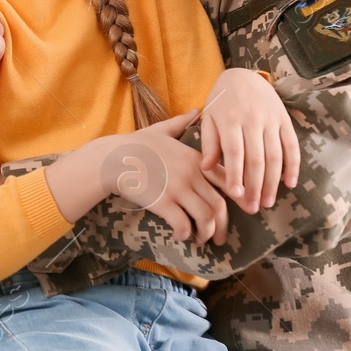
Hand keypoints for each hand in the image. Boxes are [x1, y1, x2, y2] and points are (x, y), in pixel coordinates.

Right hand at [49, 109, 230, 246]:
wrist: (112, 158)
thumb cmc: (135, 144)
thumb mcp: (162, 129)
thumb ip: (182, 122)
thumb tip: (197, 110)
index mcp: (195, 158)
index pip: (227, 179)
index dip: (237, 198)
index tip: (238, 212)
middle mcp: (191, 173)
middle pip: (220, 204)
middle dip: (223, 226)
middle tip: (220, 239)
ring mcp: (177, 188)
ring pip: (206, 217)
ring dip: (206, 233)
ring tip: (200, 240)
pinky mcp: (162, 202)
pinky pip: (183, 224)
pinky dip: (185, 234)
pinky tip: (180, 236)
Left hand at [197, 68, 299, 214]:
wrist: (243, 76)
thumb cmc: (221, 102)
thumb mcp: (209, 118)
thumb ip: (209, 143)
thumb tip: (206, 168)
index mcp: (230, 120)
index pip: (234, 152)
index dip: (235, 174)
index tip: (235, 195)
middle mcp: (252, 120)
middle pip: (256, 158)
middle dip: (255, 186)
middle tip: (252, 208)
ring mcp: (271, 120)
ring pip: (275, 156)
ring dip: (273, 182)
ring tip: (267, 202)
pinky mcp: (285, 120)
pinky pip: (292, 146)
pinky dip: (293, 166)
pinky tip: (290, 184)